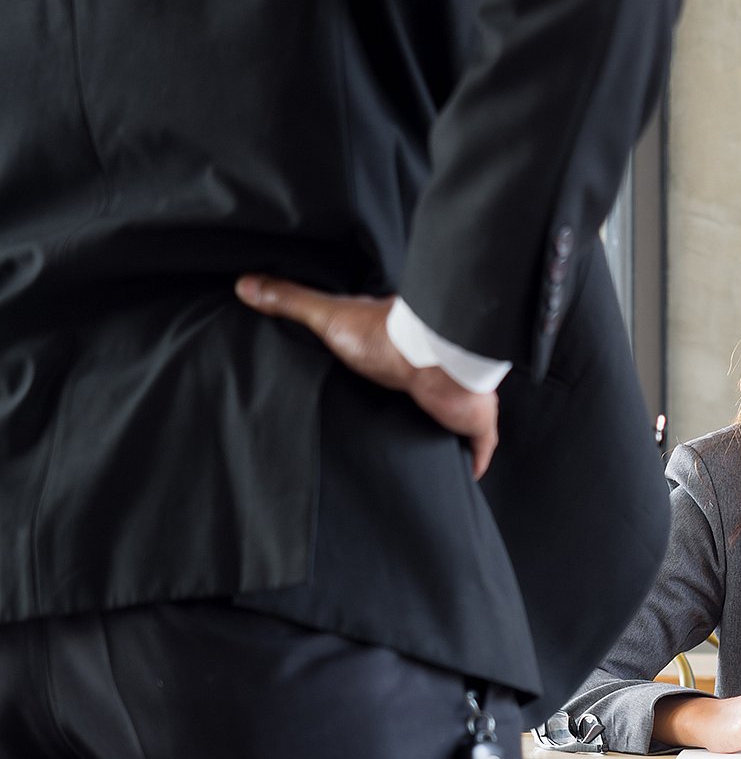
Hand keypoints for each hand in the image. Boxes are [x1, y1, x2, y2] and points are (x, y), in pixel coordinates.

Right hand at [235, 275, 498, 478]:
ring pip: (450, 422)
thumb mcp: (329, 317)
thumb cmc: (387, 336)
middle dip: (412, 412)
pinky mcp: (474, 424)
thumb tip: (245, 283)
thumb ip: (291, 301)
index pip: (395, 364)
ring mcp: (458, 401)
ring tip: (418, 458)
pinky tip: (462, 474)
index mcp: (403, 348)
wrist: (434, 359)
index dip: (385, 377)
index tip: (369, 393)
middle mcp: (434, 374)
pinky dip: (472, 462)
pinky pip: (477, 449)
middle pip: (423, 396)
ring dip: (438, 435)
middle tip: (390, 434)